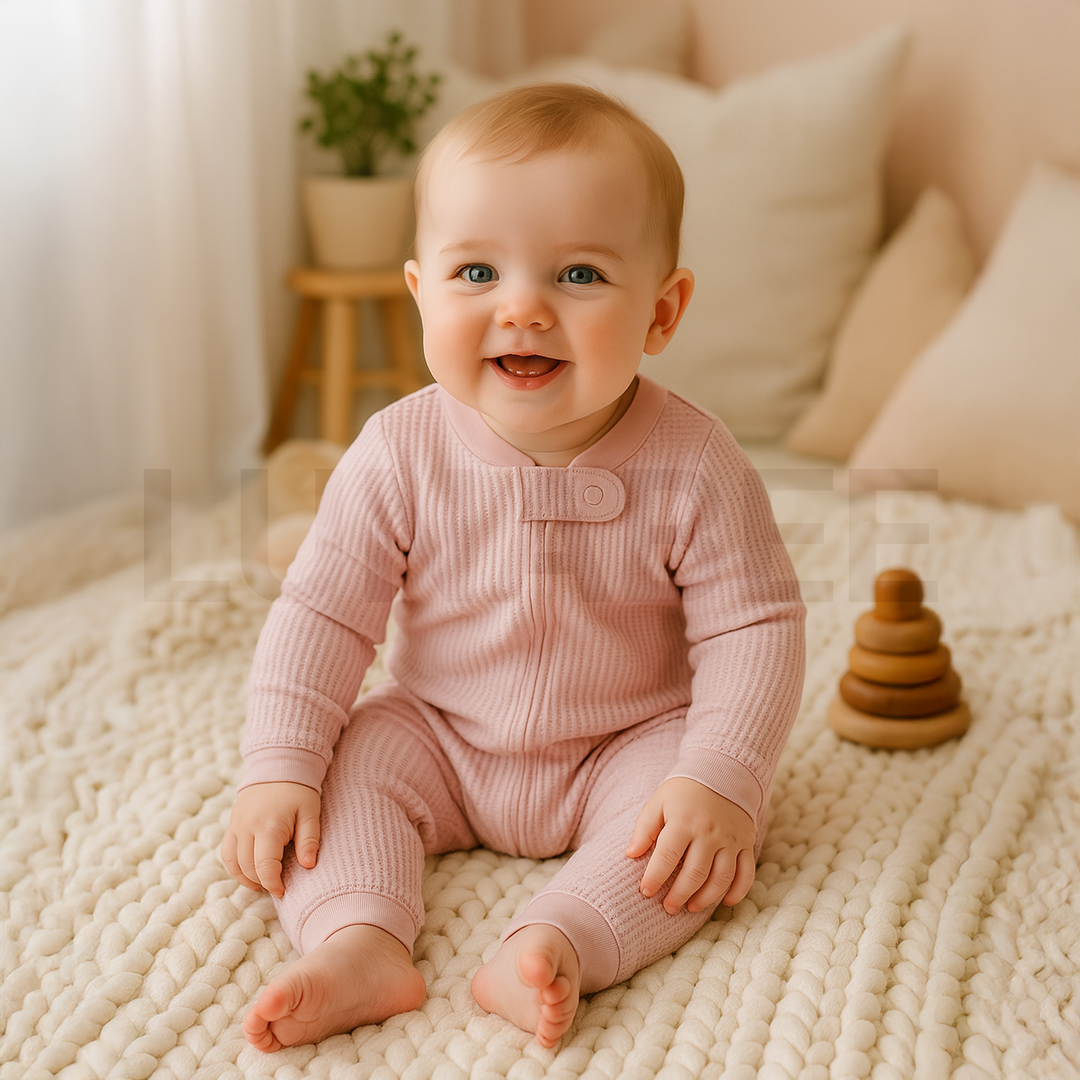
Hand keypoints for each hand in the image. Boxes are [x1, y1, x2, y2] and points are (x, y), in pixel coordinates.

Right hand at [221, 782, 321, 897]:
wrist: (279, 764)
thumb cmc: (299, 790)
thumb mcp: (311, 812)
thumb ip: (309, 840)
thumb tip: (308, 866)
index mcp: (269, 826)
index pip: (264, 866)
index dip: (272, 883)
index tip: (283, 891)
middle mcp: (248, 827)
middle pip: (247, 867)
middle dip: (261, 882)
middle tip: (277, 888)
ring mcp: (237, 825)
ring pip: (233, 862)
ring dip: (245, 878)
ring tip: (262, 884)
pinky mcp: (232, 823)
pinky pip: (227, 851)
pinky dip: (235, 866)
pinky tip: (249, 871)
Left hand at [625, 777, 755, 913]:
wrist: (722, 771)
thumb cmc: (683, 791)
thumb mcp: (658, 802)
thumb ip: (644, 828)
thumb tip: (630, 854)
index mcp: (684, 822)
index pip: (667, 857)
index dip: (654, 878)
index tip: (645, 891)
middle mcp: (709, 833)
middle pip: (695, 874)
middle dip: (679, 895)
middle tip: (668, 908)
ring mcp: (730, 839)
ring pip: (721, 878)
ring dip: (706, 899)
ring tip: (690, 907)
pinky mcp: (746, 843)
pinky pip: (746, 873)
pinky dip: (738, 892)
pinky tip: (725, 903)